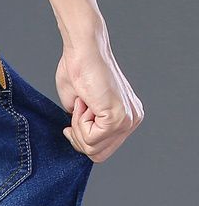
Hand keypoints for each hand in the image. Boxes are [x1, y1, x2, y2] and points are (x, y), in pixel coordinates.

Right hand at [55, 38, 143, 162]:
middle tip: (77, 113)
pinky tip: (84, 103)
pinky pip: (90, 138)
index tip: (72, 124)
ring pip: (92, 148)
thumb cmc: (77, 72)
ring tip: (82, 104)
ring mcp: (127, 120)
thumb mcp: (81, 110)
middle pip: (98, 155)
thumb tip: (79, 142)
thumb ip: (86, 128)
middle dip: (79, 139)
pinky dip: (79, 123)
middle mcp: (132, 120)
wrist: (83, 51)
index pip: (103, 151)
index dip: (81, 142)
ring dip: (78, 128)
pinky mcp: (118, 118)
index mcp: (127, 118)